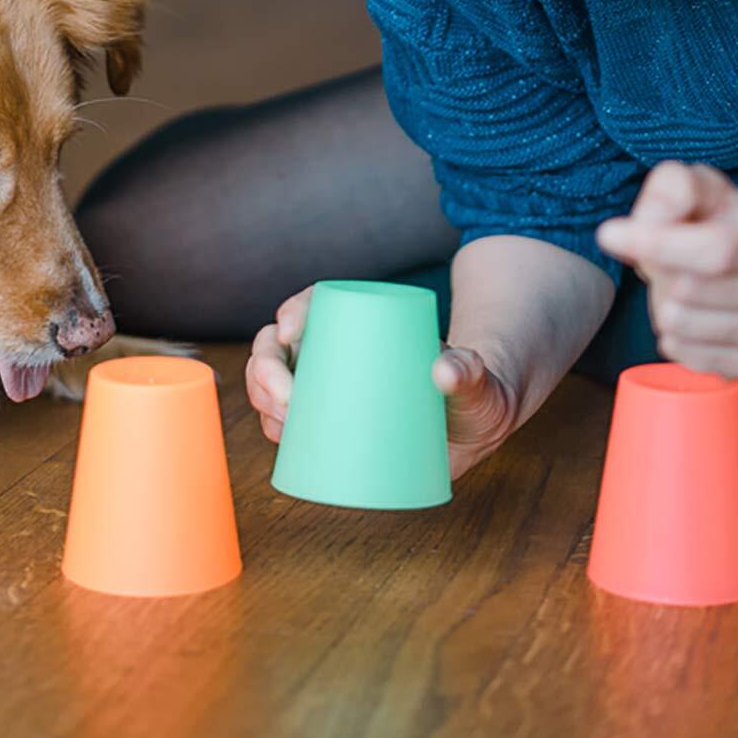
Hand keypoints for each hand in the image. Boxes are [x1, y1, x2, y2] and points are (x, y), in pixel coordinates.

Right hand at [246, 285, 519, 481]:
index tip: (291, 331)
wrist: (475, 427)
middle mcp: (337, 348)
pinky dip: (272, 422)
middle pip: (281, 344)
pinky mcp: (330, 421)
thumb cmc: (475, 390)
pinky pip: (286, 416)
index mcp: (364, 321)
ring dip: (262, 394)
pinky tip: (278, 434)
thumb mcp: (475, 377)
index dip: (292, 311)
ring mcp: (329, 385)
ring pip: (274, 380)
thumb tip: (442, 373)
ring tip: (284, 420)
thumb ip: (469, 370)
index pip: (315, 303)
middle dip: (266, 365)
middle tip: (288, 397)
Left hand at [597, 162, 737, 379]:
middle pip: (686, 290)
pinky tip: (692, 313)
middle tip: (665, 258)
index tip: (610, 234)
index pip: (715, 249)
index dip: (655, 243)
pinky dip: (674, 334)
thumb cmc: (733, 222)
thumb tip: (642, 225)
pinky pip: (685, 355)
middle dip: (656, 269)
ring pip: (679, 325)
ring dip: (662, 303)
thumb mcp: (706, 188)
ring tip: (681, 285)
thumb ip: (673, 189)